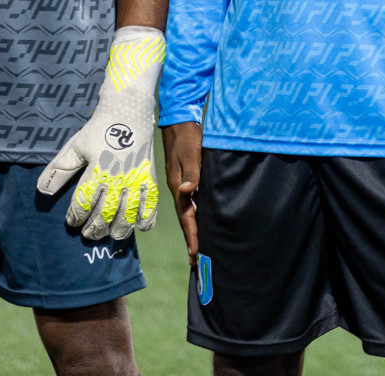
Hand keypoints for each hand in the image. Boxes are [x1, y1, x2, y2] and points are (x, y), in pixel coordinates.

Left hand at [37, 26, 164, 240]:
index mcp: (96, 171)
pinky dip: (147, 217)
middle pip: (105, 214)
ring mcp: (136, 178)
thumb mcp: (75, 147)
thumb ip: (60, 170)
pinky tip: (140, 227)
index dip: (75, 217)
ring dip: (119, 228)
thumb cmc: (99, 128)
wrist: (129, 110)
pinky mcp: (150, 175)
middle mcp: (117, 178)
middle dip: (95, 228)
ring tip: (111, 235)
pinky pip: (150, 201)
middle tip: (88, 234)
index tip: (72, 222)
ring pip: (129, 213)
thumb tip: (42, 192)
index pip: (83, 203)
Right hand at [162, 121, 201, 258]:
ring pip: (190, 212)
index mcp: (180, 186)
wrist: (180, 123)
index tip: (196, 253)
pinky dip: (198, 215)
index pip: (187, 216)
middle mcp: (180, 189)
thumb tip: (187, 191)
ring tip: (201, 247)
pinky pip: (194, 203)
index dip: (192, 235)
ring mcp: (183, 185)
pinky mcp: (189, 180)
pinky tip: (205, 220)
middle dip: (192, 239)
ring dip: (195, 229)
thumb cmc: (187, 138)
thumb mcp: (191, 154)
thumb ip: (191, 173)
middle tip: (197, 261)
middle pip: (187, 219)